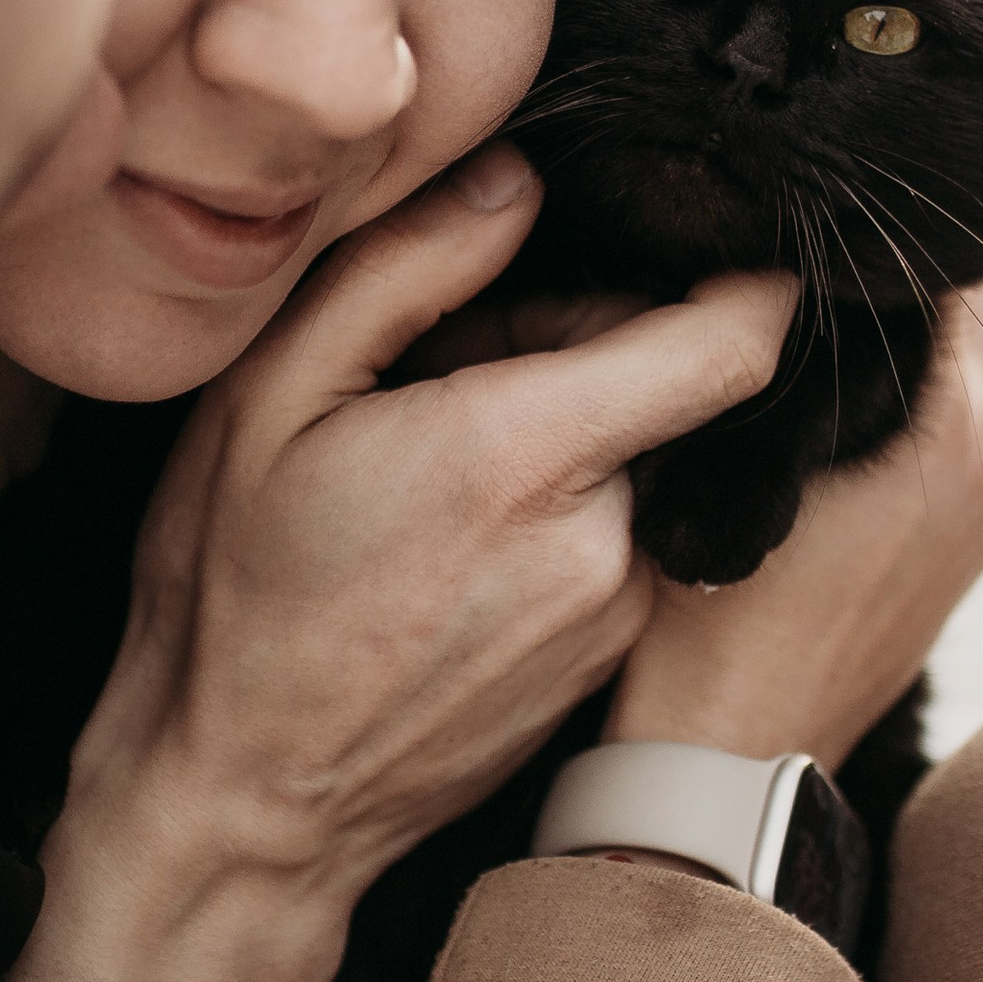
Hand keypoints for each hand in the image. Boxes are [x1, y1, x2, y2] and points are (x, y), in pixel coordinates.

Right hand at [0, 148, 794, 981]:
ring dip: (579, 431)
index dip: (747, 270)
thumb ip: (406, 270)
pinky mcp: (610, 658)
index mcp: (524, 456)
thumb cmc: (235, 595)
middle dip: (591, 343)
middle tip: (464, 362)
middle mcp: (601, 541)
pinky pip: (629, 535)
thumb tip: (517, 179)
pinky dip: (570, 506)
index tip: (718, 229)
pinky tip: (466, 535)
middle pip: (675, 384)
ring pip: (648, 459)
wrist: (246, 802)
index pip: (733, 341)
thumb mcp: (271, 398)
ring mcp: (616, 612)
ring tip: (449, 461)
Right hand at [604, 277, 982, 772]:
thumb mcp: (732, 460)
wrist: (728, 754)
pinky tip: (836, 411)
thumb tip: (796, 269)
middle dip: (912, 280)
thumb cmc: (708, 613)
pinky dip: (910, 414)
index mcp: (952, 433)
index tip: (836, 211)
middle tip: (824, 248)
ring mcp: (981, 522)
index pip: (966, 275)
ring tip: (823, 317)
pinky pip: (949, 449)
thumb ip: (777, 354)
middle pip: (978, 322)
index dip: (902, 232)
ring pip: (966, 386)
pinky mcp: (955, 560)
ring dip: (910, 347)